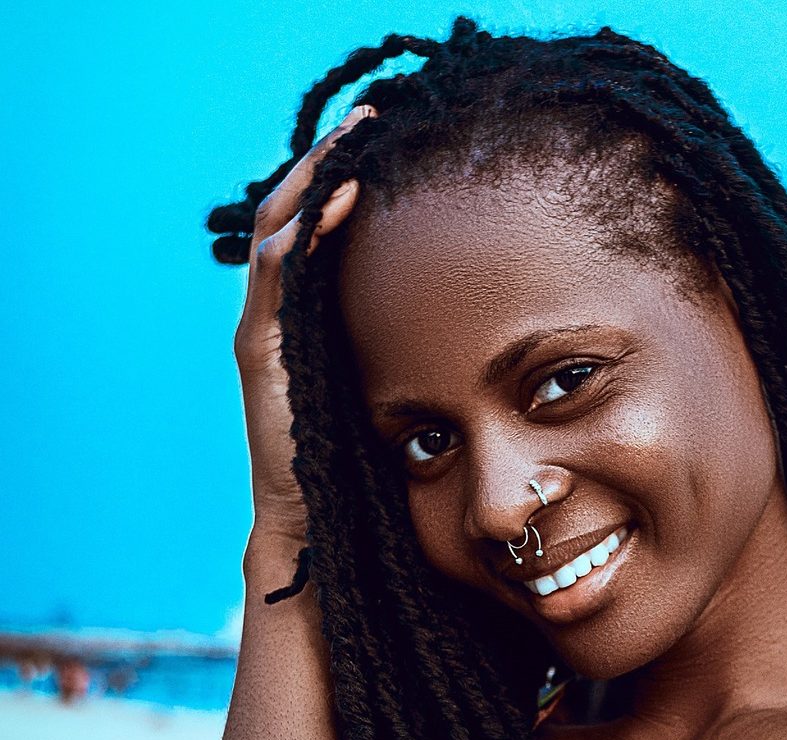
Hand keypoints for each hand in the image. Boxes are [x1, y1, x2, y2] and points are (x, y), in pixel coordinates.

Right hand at [233, 105, 375, 544]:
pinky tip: (340, 203)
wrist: (321, 515)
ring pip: (278, 234)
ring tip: (352, 145)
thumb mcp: (390, 382)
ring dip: (314, 183)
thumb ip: (404, 341)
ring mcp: (264, 329)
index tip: (381, 142)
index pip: (315, 230)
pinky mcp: (261, 350)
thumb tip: (470, 313)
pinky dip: (304, 233)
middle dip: (325, 162)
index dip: (340, 180)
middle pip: (291, 216)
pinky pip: (278, 275)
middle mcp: (280, 314)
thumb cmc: (361, 456)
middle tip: (365, 121)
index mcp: (308, 316)